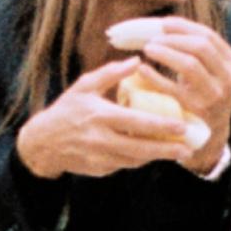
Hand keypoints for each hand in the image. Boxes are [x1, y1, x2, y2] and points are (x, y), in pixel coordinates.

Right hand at [15, 58, 193, 179]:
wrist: (42, 143)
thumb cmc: (67, 110)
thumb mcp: (84, 86)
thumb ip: (111, 74)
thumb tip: (137, 60)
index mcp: (100, 116)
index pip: (136, 122)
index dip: (161, 126)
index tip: (182, 126)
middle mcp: (101, 139)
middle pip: (141, 148)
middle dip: (167, 150)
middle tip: (188, 148)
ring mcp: (100, 157)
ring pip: (136, 160)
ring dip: (157, 156)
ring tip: (178, 151)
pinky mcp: (100, 169)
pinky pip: (126, 165)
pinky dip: (141, 159)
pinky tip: (154, 153)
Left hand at [130, 17, 230, 172]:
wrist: (211, 133)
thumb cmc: (203, 93)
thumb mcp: (210, 70)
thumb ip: (196, 49)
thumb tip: (163, 23)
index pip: (208, 35)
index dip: (183, 26)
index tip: (163, 23)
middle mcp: (227, 77)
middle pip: (201, 46)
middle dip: (173, 39)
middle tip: (152, 40)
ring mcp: (214, 95)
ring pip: (190, 64)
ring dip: (165, 53)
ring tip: (147, 50)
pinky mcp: (197, 110)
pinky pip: (172, 88)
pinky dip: (154, 76)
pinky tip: (141, 70)